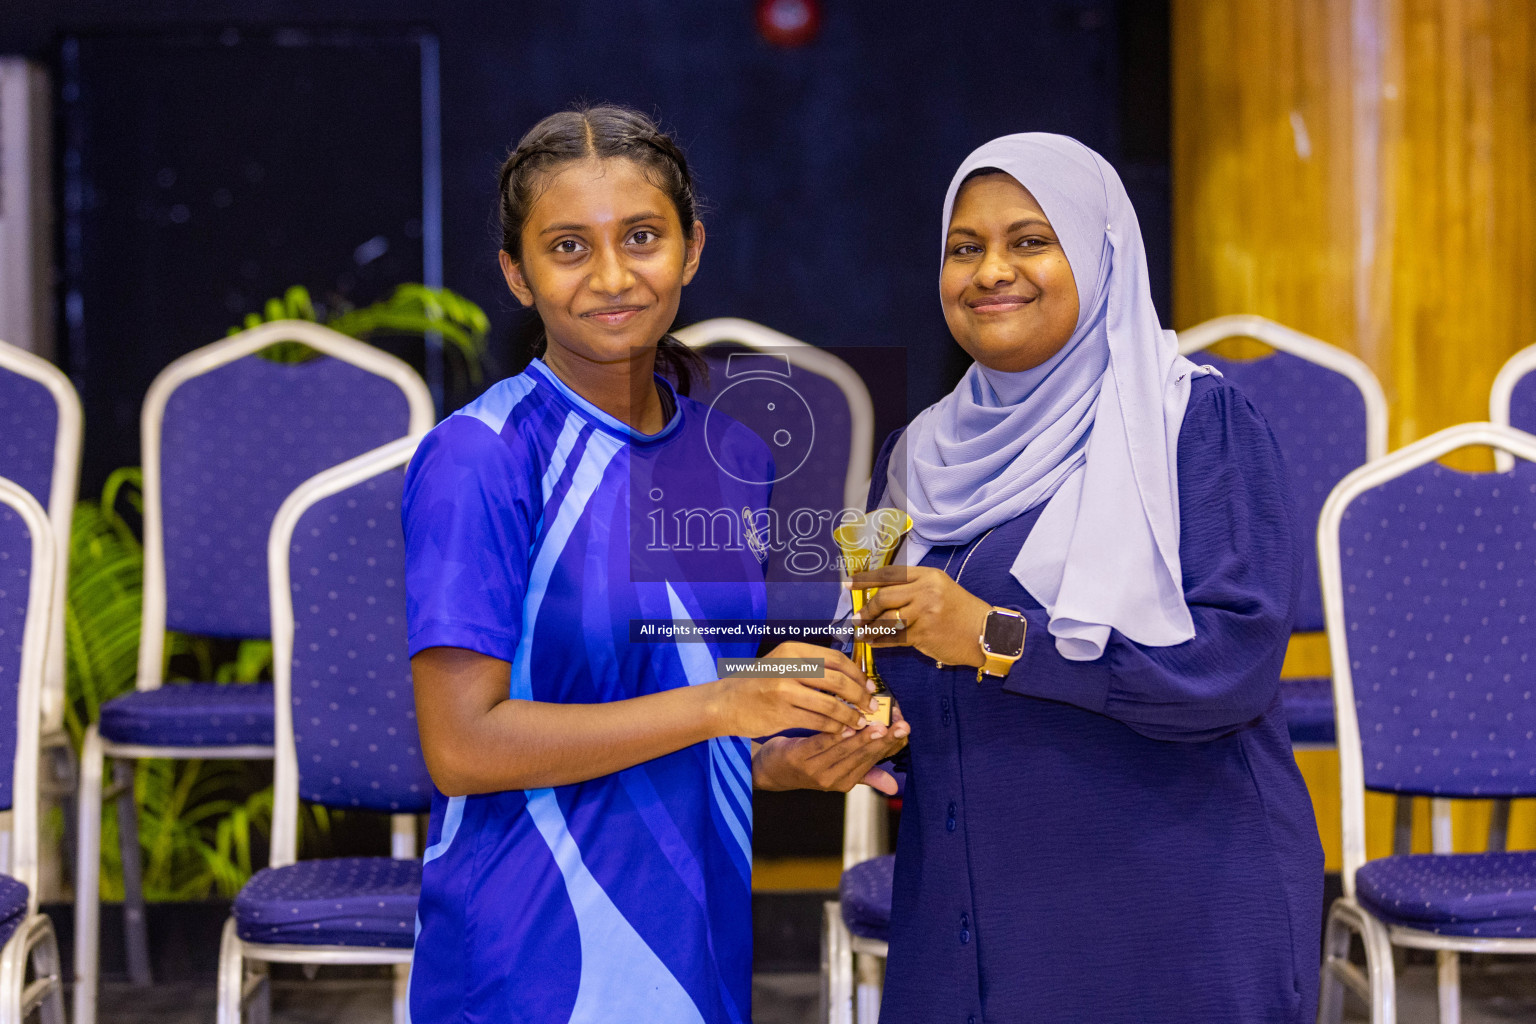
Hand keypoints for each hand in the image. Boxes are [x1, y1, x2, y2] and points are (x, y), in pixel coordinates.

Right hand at [709, 642, 873, 737]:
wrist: (725, 702)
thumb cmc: (759, 683)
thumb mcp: (784, 663)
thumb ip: (813, 666)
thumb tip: (854, 678)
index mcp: (794, 650)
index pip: (837, 660)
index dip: (858, 675)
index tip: (869, 687)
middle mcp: (789, 666)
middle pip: (838, 681)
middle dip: (860, 696)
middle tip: (871, 707)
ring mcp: (784, 690)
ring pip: (831, 705)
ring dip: (850, 716)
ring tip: (859, 723)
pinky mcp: (782, 714)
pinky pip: (818, 722)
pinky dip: (835, 728)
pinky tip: (841, 732)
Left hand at [752, 705, 909, 793]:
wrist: (770, 769)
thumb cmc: (807, 763)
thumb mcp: (836, 769)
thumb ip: (866, 774)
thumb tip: (895, 786)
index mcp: (846, 781)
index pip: (875, 760)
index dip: (891, 744)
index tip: (905, 726)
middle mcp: (833, 780)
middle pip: (864, 756)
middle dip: (884, 740)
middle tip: (902, 726)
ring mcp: (815, 770)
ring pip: (845, 751)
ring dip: (863, 738)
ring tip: (880, 725)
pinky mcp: (798, 758)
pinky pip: (820, 745)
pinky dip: (835, 735)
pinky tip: (847, 724)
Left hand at [851, 566, 990, 667]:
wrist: (986, 633)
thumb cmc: (962, 612)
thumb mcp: (940, 589)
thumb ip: (914, 589)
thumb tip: (880, 594)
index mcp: (928, 576)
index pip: (889, 574)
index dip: (866, 579)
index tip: (850, 585)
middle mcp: (925, 591)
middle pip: (883, 597)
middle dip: (867, 609)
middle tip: (858, 617)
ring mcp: (924, 613)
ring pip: (886, 620)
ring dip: (870, 628)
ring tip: (862, 632)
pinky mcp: (923, 634)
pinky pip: (894, 638)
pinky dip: (880, 641)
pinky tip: (873, 643)